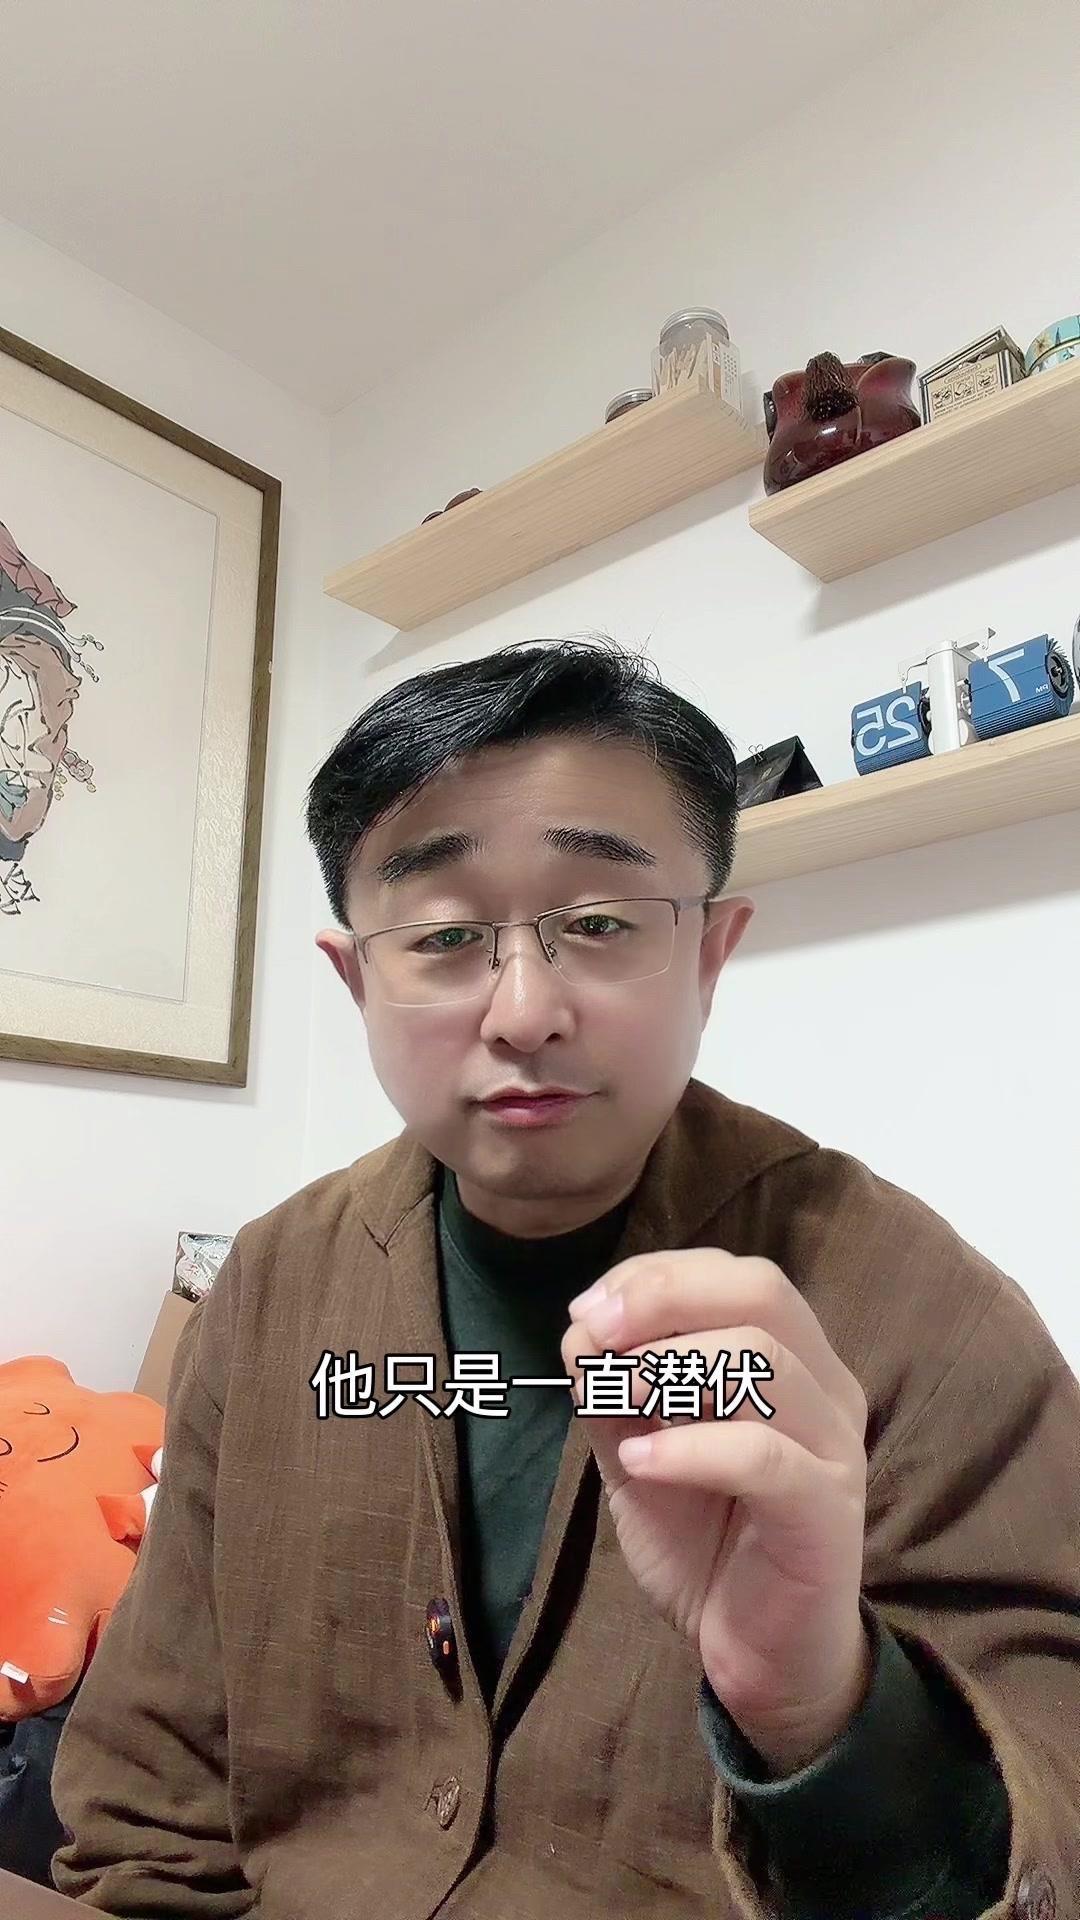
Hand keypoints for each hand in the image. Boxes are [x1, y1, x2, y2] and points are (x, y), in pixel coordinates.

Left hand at [561, 1250, 872, 1776]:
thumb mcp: (639, 1449)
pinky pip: (765, 1457)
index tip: (589, 1308)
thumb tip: (581, 1327)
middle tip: (596, 1330)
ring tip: (609, 1397)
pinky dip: (691, 1448)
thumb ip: (613, 1390)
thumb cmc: (704, 1540)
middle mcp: (826, 1387)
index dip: (658, 1275)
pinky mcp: (827, 1512)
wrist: (753, 1654)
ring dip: (669, 1365)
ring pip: (765, 1359)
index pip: (736, 1275)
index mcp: (792, 1358)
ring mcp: (835, 1447)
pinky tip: (639, 1461)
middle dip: (665, 1297)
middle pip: (761, 1292)